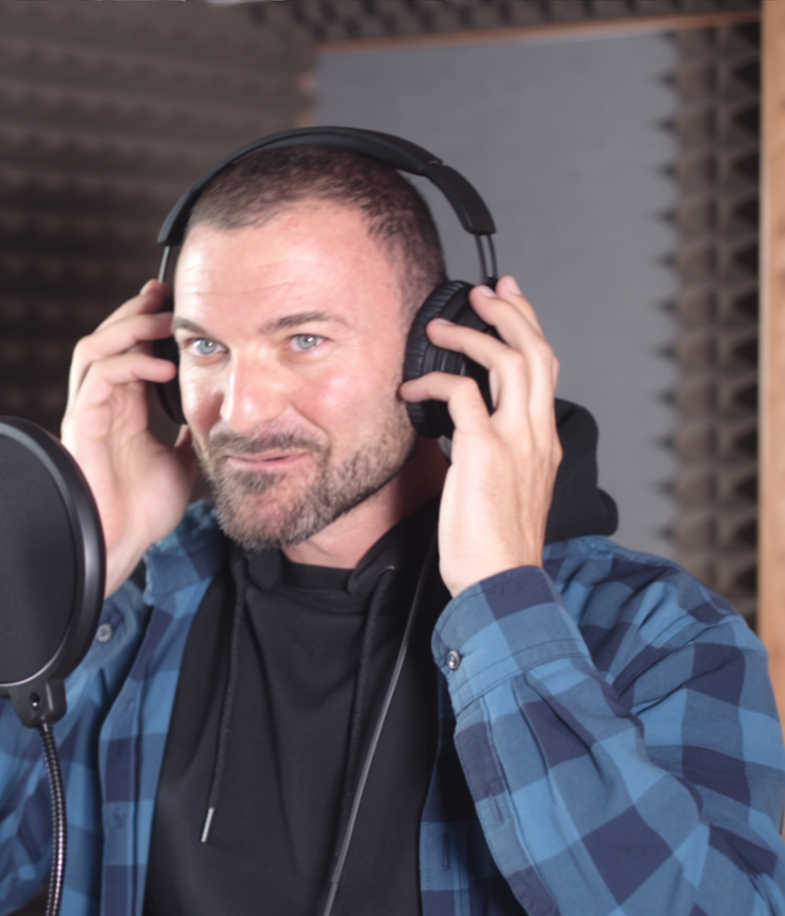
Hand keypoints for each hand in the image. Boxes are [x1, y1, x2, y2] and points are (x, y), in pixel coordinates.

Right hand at [62, 280, 197, 596]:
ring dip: (128, 328)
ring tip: (163, 320)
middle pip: (106, 340)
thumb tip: (209, 413)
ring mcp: (88, 413)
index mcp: (122, 411)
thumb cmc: (143, 511)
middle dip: (134, 312)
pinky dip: (129, 363)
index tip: (176, 305)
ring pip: (94, 349)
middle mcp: (101, 406)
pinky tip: (161, 365)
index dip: (146, 325)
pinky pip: (99, 378)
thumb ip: (186, 433)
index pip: (129, 352)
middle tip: (165, 294)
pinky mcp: (82, 425)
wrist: (123, 544)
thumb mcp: (180, 460)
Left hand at [399, 276, 560, 596]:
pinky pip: (460, 394)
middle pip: (535, 352)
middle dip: (510, 312)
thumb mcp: (506, 489)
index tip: (509, 302)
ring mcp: (514, 440)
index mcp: (543, 440)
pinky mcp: (483, 451)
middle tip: (484, 292)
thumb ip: (493, 453)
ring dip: (471, 335)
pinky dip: (432, 382)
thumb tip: (460, 432)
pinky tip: (410, 390)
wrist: (502, 582)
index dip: (529, 328)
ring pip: (507, 361)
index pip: (546, 369)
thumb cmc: (498, 546)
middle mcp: (536, 433)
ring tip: (438, 327)